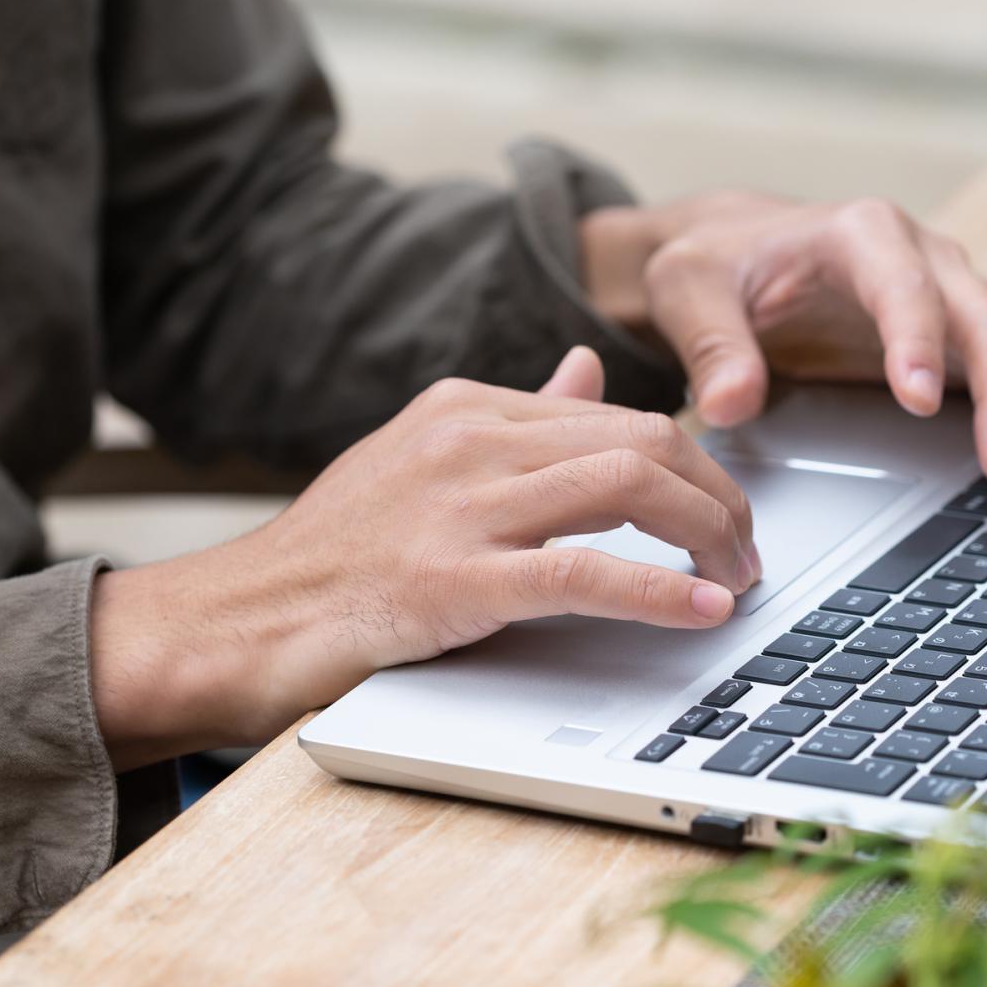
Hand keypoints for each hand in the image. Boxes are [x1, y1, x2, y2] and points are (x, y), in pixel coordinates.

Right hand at [90, 349, 757, 768]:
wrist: (238, 617)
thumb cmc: (336, 551)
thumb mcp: (426, 457)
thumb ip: (517, 418)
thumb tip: (588, 370)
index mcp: (472, 406)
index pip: (621, 414)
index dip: (694, 464)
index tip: (723, 510)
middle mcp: (473, 437)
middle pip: (643, 438)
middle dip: (718, 495)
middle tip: (748, 549)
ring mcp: (462, 505)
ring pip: (628, 483)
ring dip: (708, 530)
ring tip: (740, 575)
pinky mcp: (452, 578)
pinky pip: (583, 570)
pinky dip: (660, 588)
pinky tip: (703, 607)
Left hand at [580, 192, 986, 487]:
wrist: (746, 252)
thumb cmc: (720, 267)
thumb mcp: (690, 290)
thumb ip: (711, 343)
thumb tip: (733, 404)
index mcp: (860, 234)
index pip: (900, 283)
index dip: (916, 337)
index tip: (918, 398)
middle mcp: (928, 256)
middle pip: (984, 320)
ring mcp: (961, 293)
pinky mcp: (975, 330)